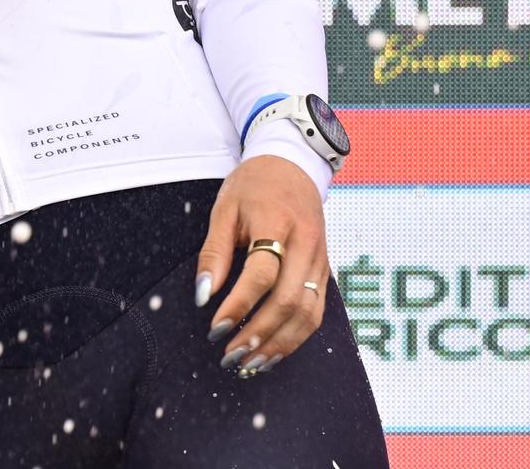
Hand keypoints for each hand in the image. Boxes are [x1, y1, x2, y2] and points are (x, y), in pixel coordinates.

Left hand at [193, 154, 330, 377]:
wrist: (293, 165)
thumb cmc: (253, 185)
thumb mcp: (224, 209)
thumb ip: (214, 252)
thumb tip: (203, 295)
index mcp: (277, 222)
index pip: (262, 274)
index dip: (238, 304)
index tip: (215, 328)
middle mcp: (306, 244)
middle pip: (288, 300)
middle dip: (258, 334)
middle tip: (229, 355)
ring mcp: (320, 259)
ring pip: (308, 313)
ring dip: (279, 344)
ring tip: (250, 363)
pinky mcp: (326, 270)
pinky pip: (316, 312)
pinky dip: (296, 337)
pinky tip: (273, 351)